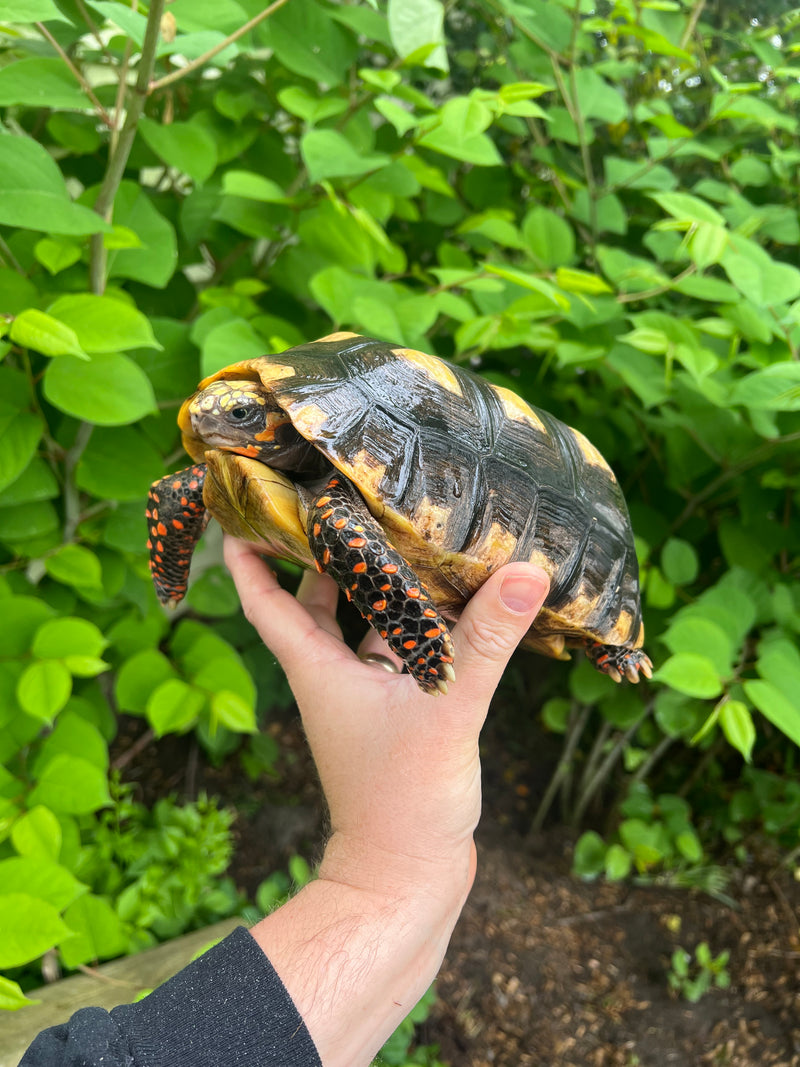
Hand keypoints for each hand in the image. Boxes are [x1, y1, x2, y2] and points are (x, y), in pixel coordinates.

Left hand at [223, 536, 548, 1065]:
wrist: (407, 879)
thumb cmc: (403, 803)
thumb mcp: (446, 713)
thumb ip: (485, 643)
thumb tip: (524, 573)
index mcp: (318, 669)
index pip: (266, 601)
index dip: (249, 553)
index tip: (246, 506)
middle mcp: (333, 677)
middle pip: (314, 601)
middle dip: (320, 553)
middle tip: (338, 500)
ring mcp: (366, 697)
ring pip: (362, 625)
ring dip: (374, 586)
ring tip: (399, 533)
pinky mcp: (399, 715)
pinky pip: (402, 653)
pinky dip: (418, 626)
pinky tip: (452, 603)